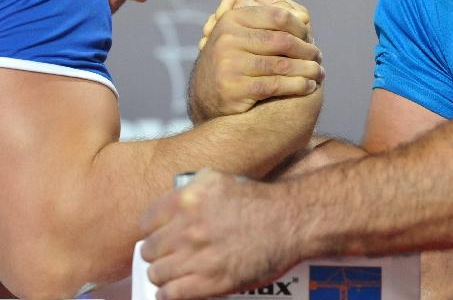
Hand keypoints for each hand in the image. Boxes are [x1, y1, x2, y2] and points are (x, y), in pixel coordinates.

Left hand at [140, 169, 293, 298]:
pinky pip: (170, 294)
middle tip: (170, 254)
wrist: (289, 222)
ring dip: (164, 274)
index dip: (154, 230)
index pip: (146, 222)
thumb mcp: (220, 180)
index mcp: (186, 200)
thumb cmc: (259, 201)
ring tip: (175, 273)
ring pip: (156, 274)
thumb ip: (190, 190)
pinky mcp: (209, 282)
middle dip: (159, 253)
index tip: (160, 235)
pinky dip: (169, 294)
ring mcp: (196, 257)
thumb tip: (169, 205)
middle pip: (149, 250)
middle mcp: (187, 228)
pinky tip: (175, 290)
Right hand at [188, 0, 324, 122]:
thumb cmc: (236, 60)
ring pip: (282, 64)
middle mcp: (227, 38)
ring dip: (307, 69)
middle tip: (318, 56)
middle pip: (282, 40)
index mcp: (232, 19)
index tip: (308, 35)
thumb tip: (304, 17)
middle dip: (306, 49)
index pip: (277, 15)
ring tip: (318, 72)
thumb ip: (269, 23)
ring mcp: (229, 63)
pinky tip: (308, 87)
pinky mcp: (234, 87)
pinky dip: (298, 86)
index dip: (299, 26)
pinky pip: (276, 85)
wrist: (207, 95)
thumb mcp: (244, 34)